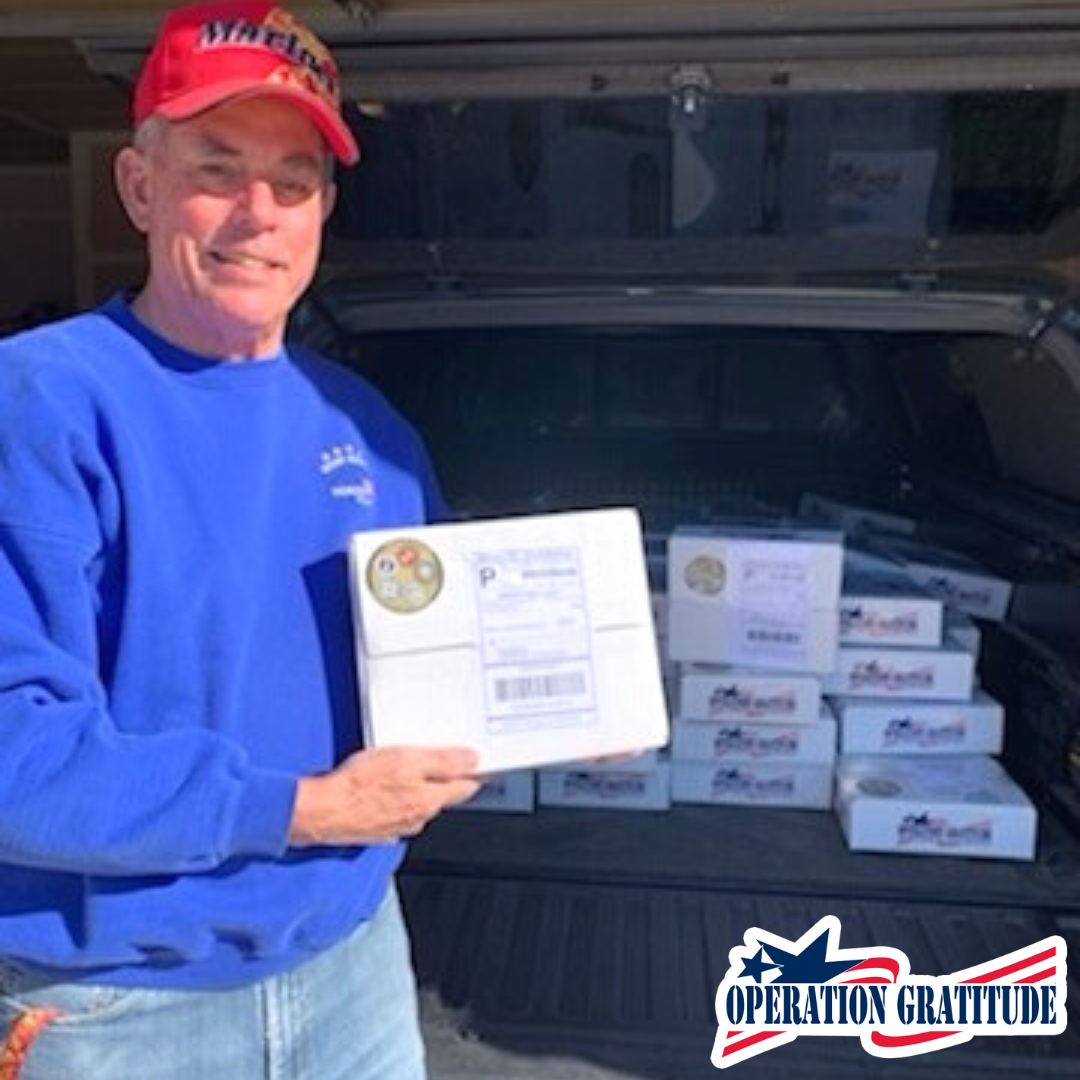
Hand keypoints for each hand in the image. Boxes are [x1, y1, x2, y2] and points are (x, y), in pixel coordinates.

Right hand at [289, 746, 480, 846]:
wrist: (321, 810)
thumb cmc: (359, 785)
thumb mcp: (406, 761)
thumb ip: (443, 763)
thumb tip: (471, 761)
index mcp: (429, 801)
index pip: (464, 788)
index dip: (472, 772)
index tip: (476, 763)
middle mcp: (417, 819)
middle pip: (441, 796)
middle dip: (445, 779)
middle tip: (442, 757)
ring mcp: (397, 827)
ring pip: (418, 804)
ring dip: (418, 788)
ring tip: (406, 767)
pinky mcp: (377, 829)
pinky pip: (395, 811)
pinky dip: (395, 799)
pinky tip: (384, 786)